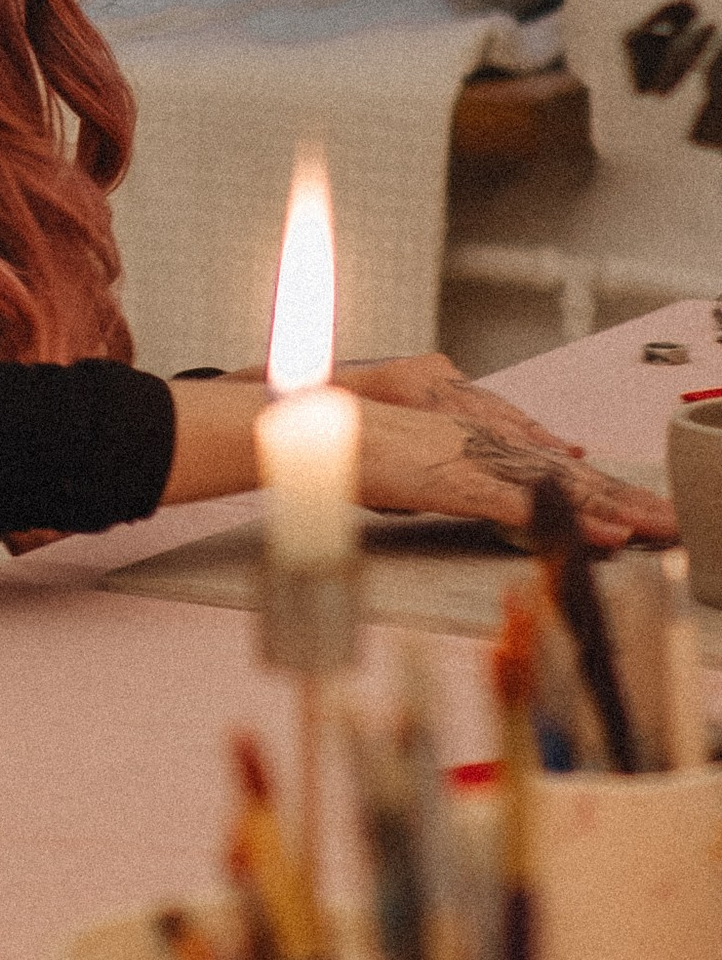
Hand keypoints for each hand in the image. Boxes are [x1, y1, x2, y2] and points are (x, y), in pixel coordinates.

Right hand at [348, 362, 675, 550]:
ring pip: (556, 487)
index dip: (588, 483)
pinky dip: (567, 521)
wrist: (294, 423)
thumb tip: (446, 493)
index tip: (626, 502)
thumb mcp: (392, 462)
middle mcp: (477, 438)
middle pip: (564, 472)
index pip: (540, 462)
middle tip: (665, 519)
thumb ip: (429, 473)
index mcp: (464, 433)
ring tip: (655, 529)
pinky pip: (523, 506)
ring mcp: (468, 457)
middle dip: (619, 497)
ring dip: (611, 510)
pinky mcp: (454, 480)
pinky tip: (603, 536)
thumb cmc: (333, 443)